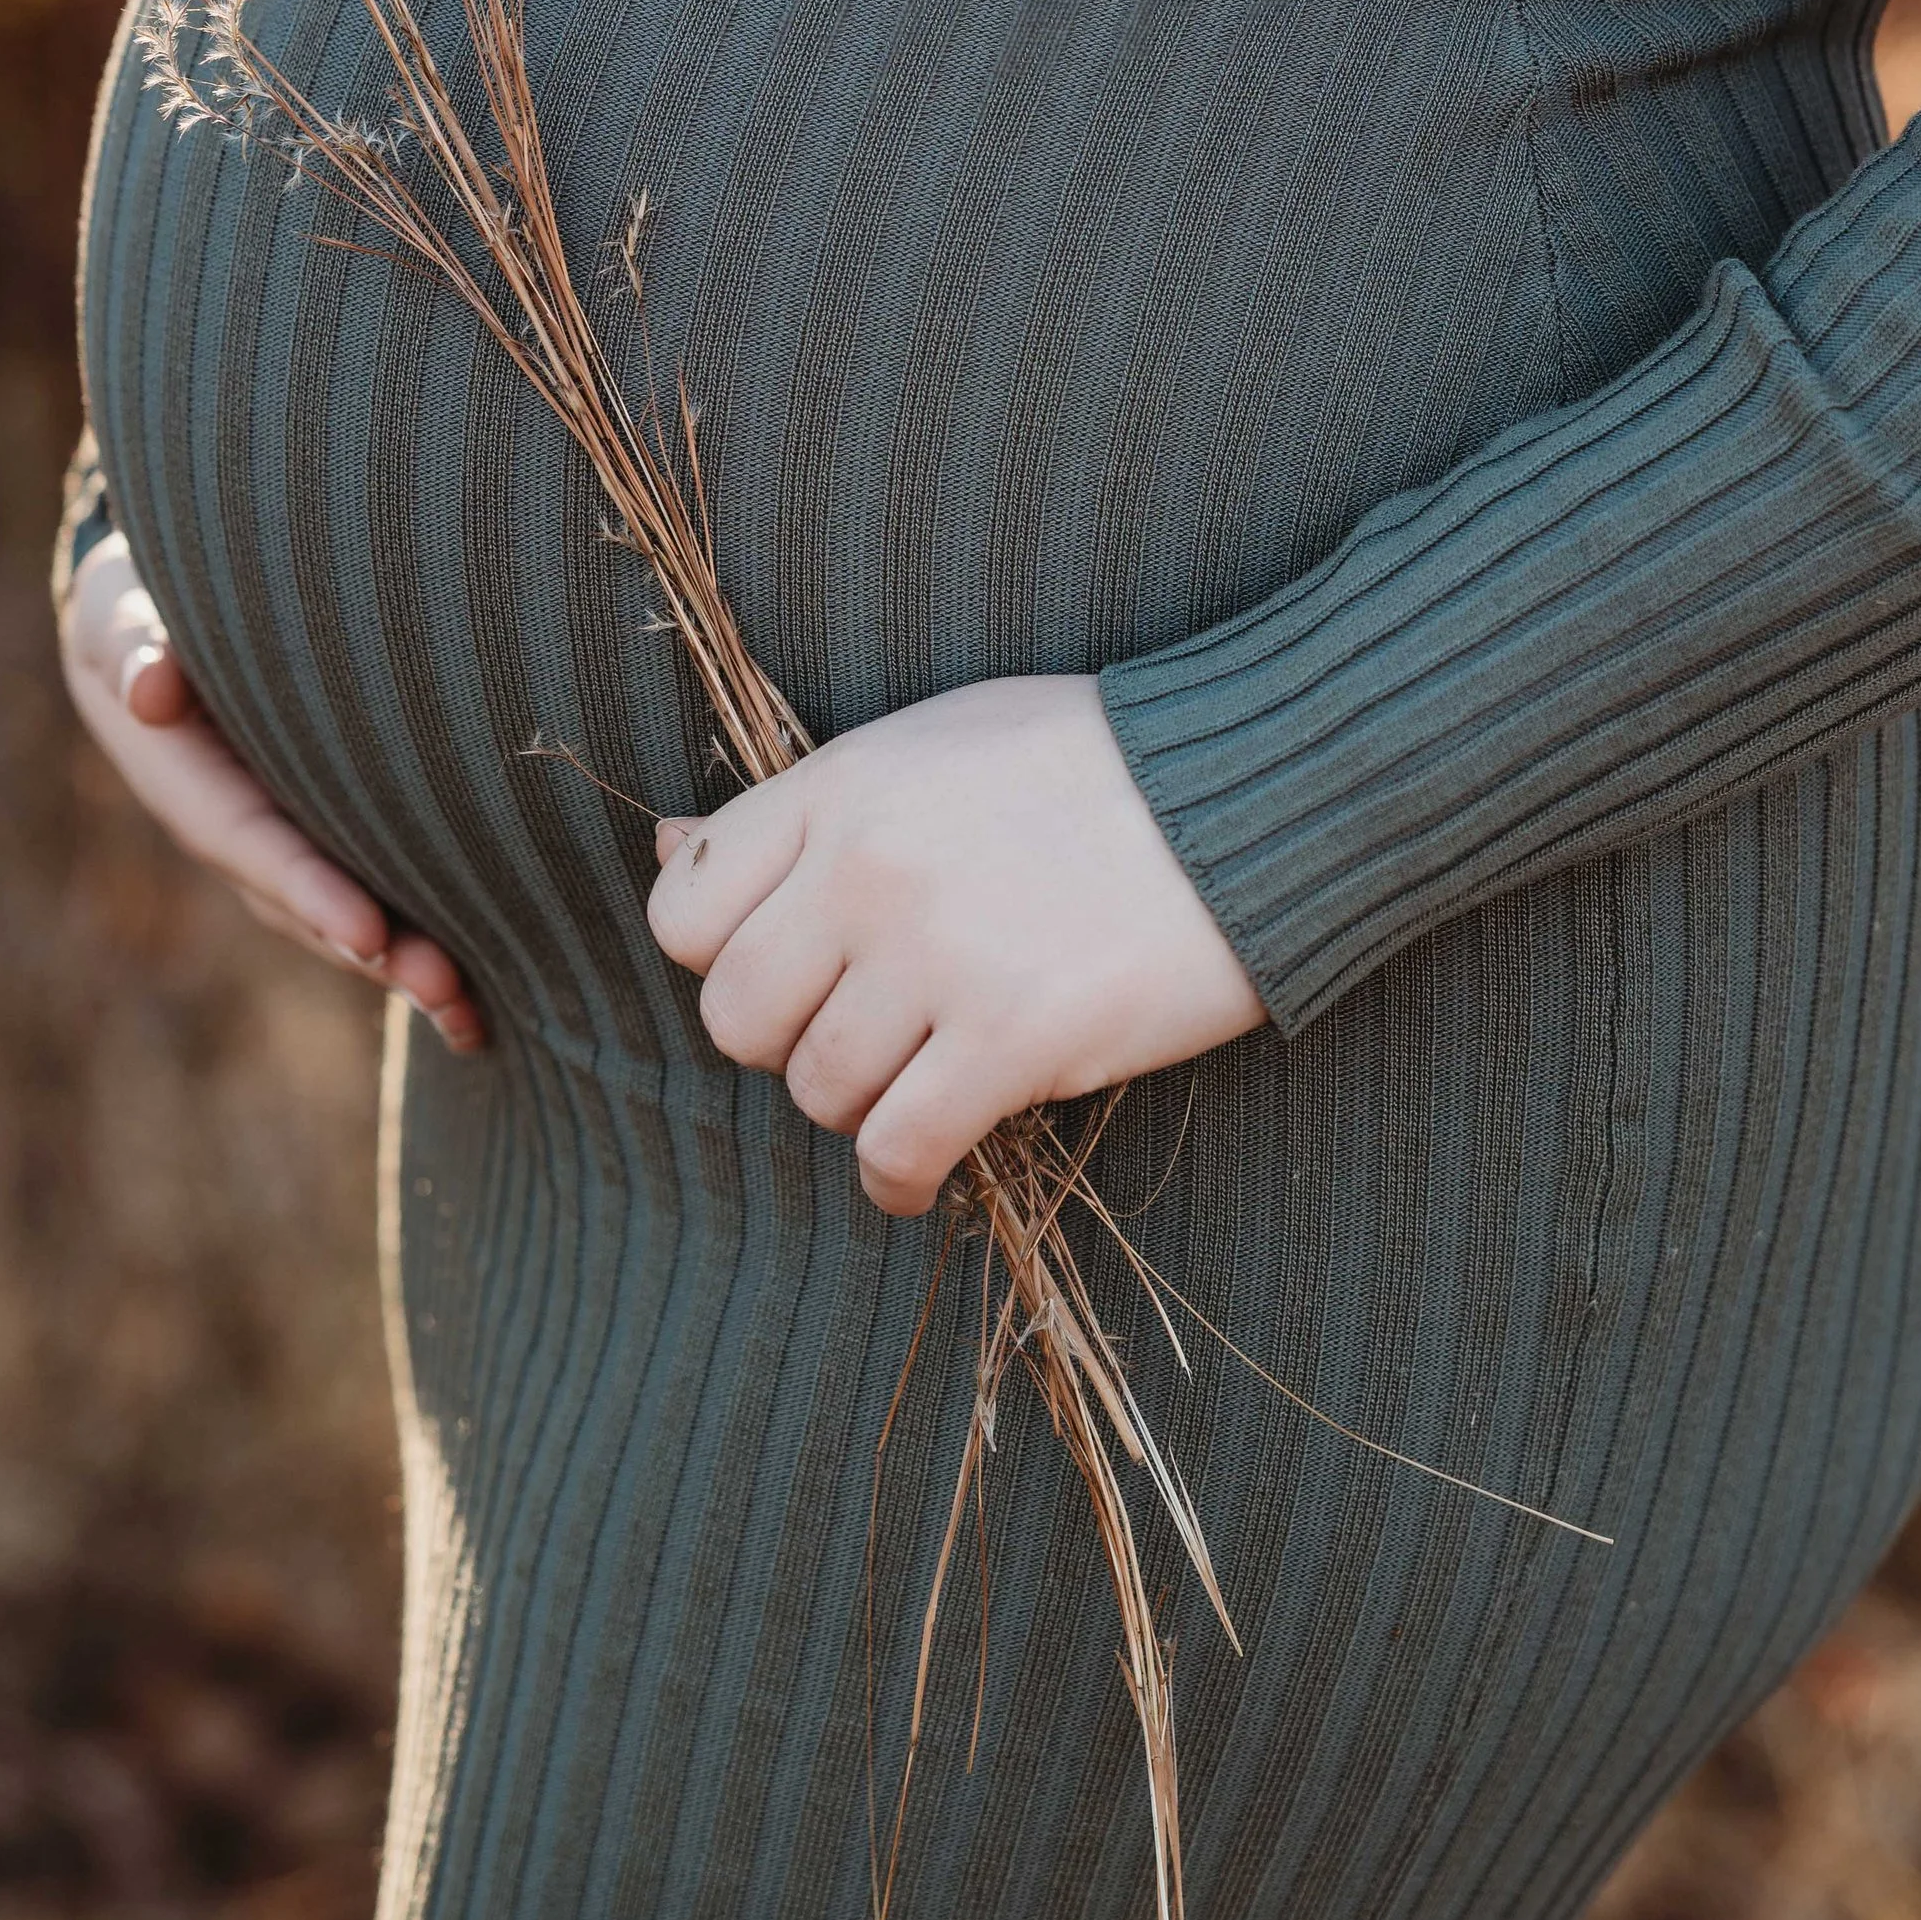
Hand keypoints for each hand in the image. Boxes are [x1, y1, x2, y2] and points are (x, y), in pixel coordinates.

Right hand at [60, 530, 484, 1053]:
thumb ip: (135, 645)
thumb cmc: (142, 615)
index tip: (367, 932)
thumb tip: (148, 690)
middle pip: (305, 904)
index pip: (251, 842)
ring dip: (404, 966)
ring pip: (342, 917)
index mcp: (188, 784)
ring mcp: (282, 844)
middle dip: (373, 950)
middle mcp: (237, 832)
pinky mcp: (325, 838)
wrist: (154, 636)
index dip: (306, 889)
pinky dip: (416, 946)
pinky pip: (370, 897)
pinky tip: (480, 1002)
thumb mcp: (122, 619)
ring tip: (473, 1011)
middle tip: (445, 986)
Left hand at [645, 676, 1263, 1215]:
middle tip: (853, 1036)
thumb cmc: (1094, 761)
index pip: (685, 908)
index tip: (782, 971)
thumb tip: (667, 846)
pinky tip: (923, 1167)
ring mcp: (941, 954)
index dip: (718, 958)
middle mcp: (871, 869)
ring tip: (911, 1086)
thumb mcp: (931, 742)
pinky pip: (899, 1147)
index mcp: (843, 786)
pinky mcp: (1017, 1035)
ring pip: (818, 1090)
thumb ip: (805, 803)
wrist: (1253, 785)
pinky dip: (898, 1177)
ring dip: (856, 1108)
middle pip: (737, 1016)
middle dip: (784, 1043)